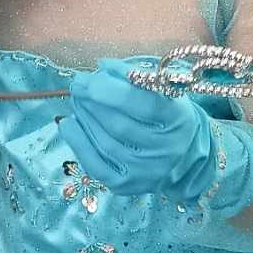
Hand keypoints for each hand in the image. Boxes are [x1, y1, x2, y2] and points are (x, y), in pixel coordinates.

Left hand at [61, 60, 216, 200]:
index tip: (93, 72)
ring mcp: (145, 170)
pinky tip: (69, 123)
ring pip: (105, 142)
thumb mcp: (164, 91)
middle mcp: (164, 150)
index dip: (113, 88)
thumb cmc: (168, 116)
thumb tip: (103, 67)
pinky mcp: (126, 185)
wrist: (183, 157)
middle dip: (92, 100)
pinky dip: (77, 142)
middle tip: (79, 84)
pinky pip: (95, 164)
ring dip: (84, 116)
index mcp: (178, 121)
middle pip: (119, 123)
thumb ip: (137, 77)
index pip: (144, 103)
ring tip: (77, 99)